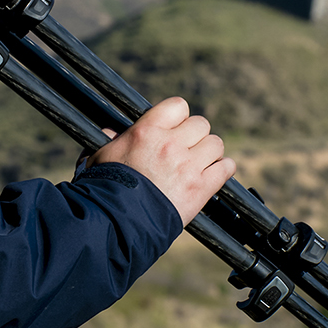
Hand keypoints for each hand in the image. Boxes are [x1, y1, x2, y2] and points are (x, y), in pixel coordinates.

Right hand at [89, 96, 235, 226]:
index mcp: (147, 131)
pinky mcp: (201, 188)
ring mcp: (188, 166)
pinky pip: (226, 168)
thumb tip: (110, 131)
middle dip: (195, 135)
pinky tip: (214, 174)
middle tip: (187, 149)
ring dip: (210, 152)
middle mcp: (171, 144)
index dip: (179, 117)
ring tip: (200, 162)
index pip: (178, 106)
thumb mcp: (101, 156)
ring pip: (216, 144)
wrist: (118, 221)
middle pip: (201, 124)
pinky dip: (223, 169)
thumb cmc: (105, 188)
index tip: (175, 127)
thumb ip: (111, 140)